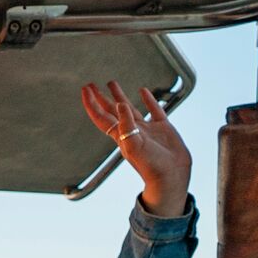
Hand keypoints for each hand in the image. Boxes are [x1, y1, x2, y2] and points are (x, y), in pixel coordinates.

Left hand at [81, 81, 191, 217]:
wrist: (172, 175)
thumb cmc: (151, 165)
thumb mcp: (134, 145)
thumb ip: (126, 125)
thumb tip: (120, 104)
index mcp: (120, 136)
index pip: (101, 117)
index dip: (92, 103)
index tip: (85, 89)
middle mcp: (131, 131)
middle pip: (111, 110)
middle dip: (100, 98)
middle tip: (91, 85)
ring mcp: (146, 129)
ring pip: (129, 108)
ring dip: (119, 96)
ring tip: (111, 83)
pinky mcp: (162, 127)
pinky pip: (153, 109)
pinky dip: (148, 100)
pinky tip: (143, 91)